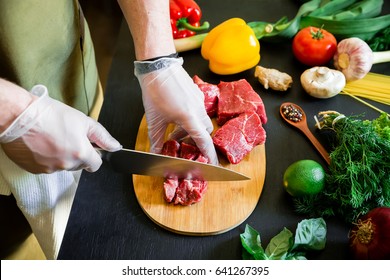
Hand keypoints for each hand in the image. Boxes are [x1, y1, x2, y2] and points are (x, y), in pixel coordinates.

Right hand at [0, 85, 120, 172]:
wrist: (18, 116)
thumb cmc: (49, 115)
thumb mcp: (82, 121)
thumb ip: (102, 136)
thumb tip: (115, 146)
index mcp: (80, 154)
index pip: (95, 165)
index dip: (94, 155)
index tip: (88, 148)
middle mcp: (65, 165)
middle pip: (79, 165)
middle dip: (77, 154)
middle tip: (66, 136)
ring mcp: (48, 169)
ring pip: (62, 166)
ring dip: (60, 156)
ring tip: (51, 137)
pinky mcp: (33, 169)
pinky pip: (46, 166)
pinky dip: (45, 158)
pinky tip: (41, 144)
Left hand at [135, 57, 217, 164]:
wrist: (158, 66)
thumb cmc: (155, 91)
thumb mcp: (154, 120)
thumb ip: (156, 140)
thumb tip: (155, 154)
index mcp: (190, 118)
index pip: (204, 142)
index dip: (209, 155)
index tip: (212, 165)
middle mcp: (199, 109)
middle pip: (204, 132)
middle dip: (195, 140)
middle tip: (180, 144)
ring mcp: (199, 99)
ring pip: (201, 120)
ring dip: (190, 129)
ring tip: (174, 131)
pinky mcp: (196, 92)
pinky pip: (198, 109)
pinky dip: (190, 117)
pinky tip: (176, 115)